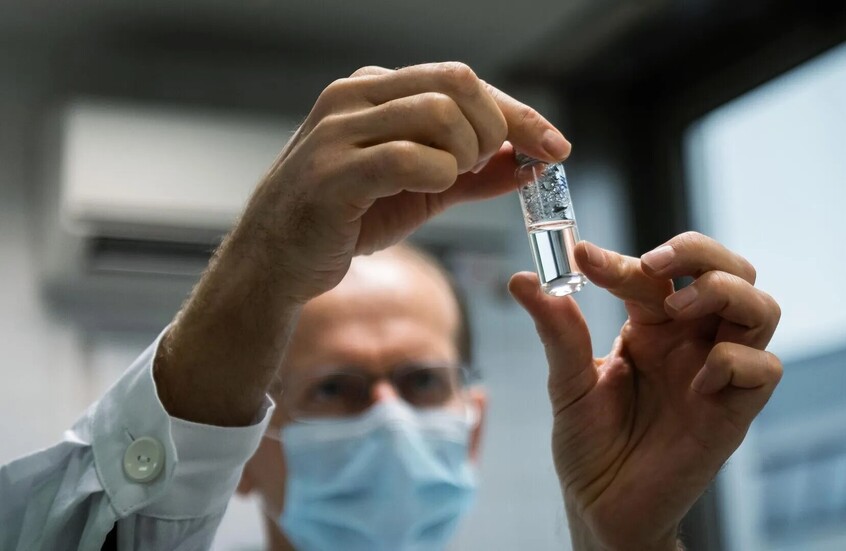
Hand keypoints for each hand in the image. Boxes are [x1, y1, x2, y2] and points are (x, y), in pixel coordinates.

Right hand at [235, 62, 570, 300]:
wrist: (276, 260)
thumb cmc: (345, 218)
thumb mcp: (419, 191)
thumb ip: (471, 172)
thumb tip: (527, 163)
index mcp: (374, 91)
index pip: (462, 80)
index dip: (518, 113)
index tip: (555, 146)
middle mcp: (355, 98)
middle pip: (458, 84)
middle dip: (495, 129)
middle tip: (485, 167)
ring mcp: (339, 130)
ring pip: (437, 114)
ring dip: (464, 154)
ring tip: (448, 181)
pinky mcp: (332, 172)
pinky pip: (408, 157)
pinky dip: (438, 175)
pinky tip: (431, 188)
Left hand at [509, 232, 781, 549]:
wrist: (602, 504)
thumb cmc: (589, 442)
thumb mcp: (568, 383)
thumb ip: (557, 331)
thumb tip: (524, 280)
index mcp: (651, 326)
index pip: (654, 272)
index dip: (621, 259)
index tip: (581, 257)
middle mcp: (690, 341)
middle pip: (728, 270)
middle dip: (699, 251)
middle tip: (654, 264)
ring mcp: (716, 372)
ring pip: (760, 306)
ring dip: (724, 292)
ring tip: (676, 311)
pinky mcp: (734, 410)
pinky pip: (764, 367)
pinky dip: (733, 360)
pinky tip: (695, 384)